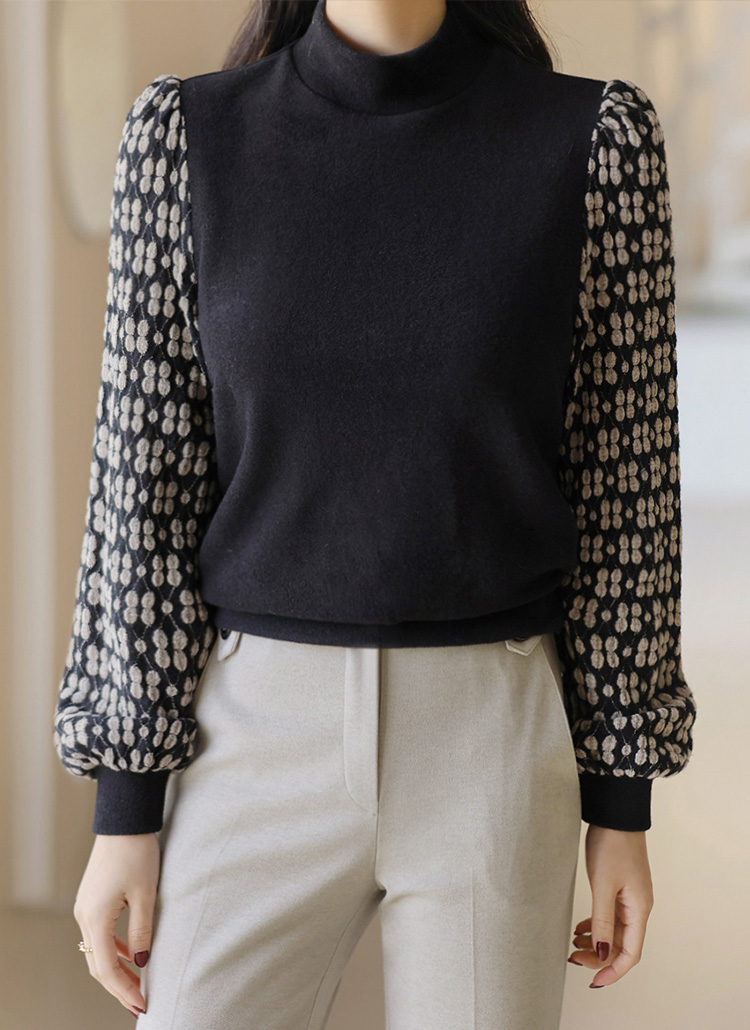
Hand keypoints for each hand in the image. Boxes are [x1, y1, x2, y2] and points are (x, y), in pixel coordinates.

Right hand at [74, 832, 160, 1016]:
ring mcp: (85, 907)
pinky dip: (114, 949)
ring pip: (97, 950)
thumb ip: (142, 931)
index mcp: (96, 917)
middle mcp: (84, 915)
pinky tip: (132, 954)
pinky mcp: (91, 898)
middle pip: (98, 964)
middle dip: (118, 986)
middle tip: (139, 1002)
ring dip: (116, 969)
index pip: (106, 968)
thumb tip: (141, 962)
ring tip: (137, 984)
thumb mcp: (146, 894)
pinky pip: (99, 933)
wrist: (124, 820)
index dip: (124, 990)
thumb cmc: (137, 853)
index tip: (142, 1004)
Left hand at [568, 824, 653, 987]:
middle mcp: (638, 906)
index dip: (612, 971)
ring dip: (596, 942)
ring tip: (573, 944)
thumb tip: (601, 953)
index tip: (593, 981)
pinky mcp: (620, 886)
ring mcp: (630, 896)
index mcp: (639, 909)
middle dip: (598, 957)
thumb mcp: (603, 884)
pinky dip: (596, 925)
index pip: (630, 953)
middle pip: (621, 945)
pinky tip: (580, 927)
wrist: (616, 813)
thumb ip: (601, 920)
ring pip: (614, 931)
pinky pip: (610, 915)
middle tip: (572, 958)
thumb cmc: (612, 844)